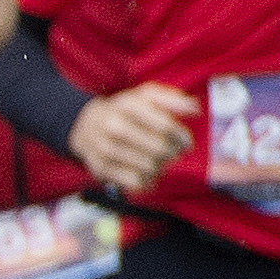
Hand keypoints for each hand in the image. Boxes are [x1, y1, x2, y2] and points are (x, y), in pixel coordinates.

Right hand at [69, 84, 196, 198]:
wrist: (83, 124)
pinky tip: (147, 172)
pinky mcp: (100, 168)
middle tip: (173, 153)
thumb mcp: (145, 96)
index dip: (182, 137)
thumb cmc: (124, 110)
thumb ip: (173, 99)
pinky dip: (147, 180)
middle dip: (172, 153)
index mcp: (128, 105)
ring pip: (150, 167)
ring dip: (160, 166)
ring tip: (158, 161)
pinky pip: (136, 182)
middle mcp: (114, 126)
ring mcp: (105, 148)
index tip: (187, 143)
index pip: (166, 126)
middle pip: (160, 149)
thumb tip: (196, 110)